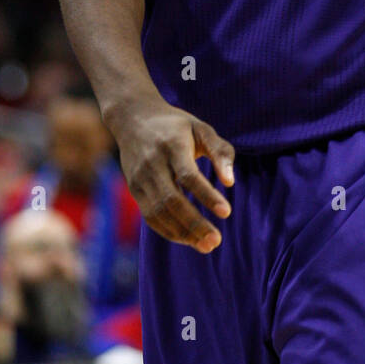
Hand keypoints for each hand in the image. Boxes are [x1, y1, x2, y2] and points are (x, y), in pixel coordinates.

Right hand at [110, 99, 234, 253]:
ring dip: (182, 233)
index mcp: (172, 146)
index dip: (207, 196)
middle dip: (195, 224)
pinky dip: (169, 231)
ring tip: (206, 245)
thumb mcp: (202, 129)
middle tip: (216, 241)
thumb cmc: (176, 126)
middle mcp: (153, 163)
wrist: (133, 118)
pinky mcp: (134, 189)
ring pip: (159, 213)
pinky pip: (150, 216)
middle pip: (172, 200)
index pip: (189, 176)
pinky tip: (188, 238)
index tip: (227, 213)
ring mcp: (140, 178)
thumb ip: (220, 152)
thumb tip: (230, 182)